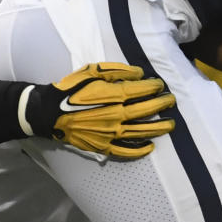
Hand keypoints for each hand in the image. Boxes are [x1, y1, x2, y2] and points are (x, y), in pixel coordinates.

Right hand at [20, 63, 174, 158]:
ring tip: (170, 124)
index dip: (154, 87)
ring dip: (159, 128)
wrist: (49, 111)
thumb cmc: (71, 88)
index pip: (142, 90)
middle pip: (146, 110)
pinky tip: (150, 146)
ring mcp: (110, 133)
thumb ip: (118, 71)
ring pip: (141, 132)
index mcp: (113, 95)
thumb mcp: (92, 71)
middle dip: (162, 104)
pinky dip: (140, 150)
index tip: (160, 85)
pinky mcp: (103, 146)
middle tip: (171, 101)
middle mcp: (116, 115)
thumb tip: (140, 74)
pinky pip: (125, 151)